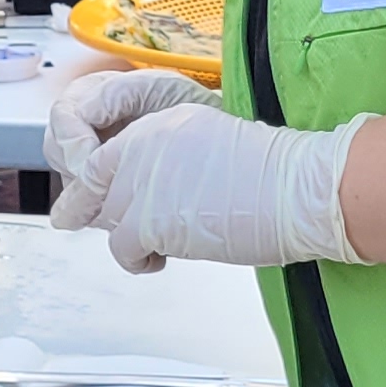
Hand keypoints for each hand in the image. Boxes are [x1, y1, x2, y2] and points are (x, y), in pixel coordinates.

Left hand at [48, 76, 369, 273]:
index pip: (103, 159)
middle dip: (114, 216)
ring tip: (163, 246)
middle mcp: (141, 148)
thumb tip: (159, 191)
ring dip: (132, 238)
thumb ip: (173, 160)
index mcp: (159, 125)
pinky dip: (138, 261)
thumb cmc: (274, 175)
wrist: (295, 189)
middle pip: (101, 192)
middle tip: (137, 234)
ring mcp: (141, 185)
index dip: (97, 188)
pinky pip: (121, 251)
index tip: (89, 206)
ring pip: (109, 221)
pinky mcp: (147, 222)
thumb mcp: (212, 144)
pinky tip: (162, 260)